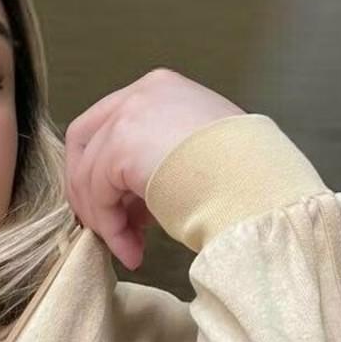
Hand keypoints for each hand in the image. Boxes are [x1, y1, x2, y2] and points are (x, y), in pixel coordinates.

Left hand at [65, 68, 245, 269]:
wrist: (257, 184)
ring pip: (87, 175)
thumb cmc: (240, 178)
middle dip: (90, 194)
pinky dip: (110, 229)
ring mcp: (129, 115)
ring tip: (130, 250)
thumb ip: (155, 162)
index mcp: (161, 90)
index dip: (104, 173)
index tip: (124, 213)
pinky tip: (133, 251)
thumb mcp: (194, 156)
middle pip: (83, 143)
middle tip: (111, 232)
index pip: (108, 125)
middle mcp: (141, 93)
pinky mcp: (122, 145)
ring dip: (105, 222)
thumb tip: (128, 201)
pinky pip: (98, 195)